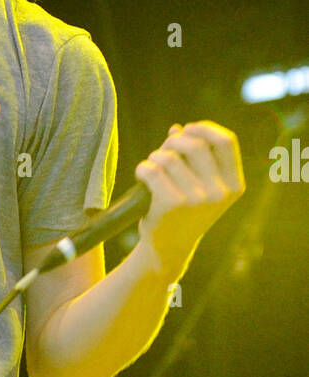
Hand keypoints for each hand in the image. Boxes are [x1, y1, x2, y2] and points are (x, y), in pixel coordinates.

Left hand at [134, 120, 244, 278]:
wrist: (169, 248)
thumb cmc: (183, 211)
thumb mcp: (199, 186)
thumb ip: (192, 157)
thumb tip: (177, 129)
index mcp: (233, 185)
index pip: (226, 141)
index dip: (205, 128)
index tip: (187, 128)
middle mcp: (219, 192)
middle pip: (195, 144)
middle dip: (173, 141)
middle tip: (163, 152)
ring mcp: (197, 199)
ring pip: (169, 157)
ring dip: (155, 157)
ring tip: (153, 169)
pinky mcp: (172, 204)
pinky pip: (152, 170)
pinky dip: (143, 169)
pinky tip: (142, 178)